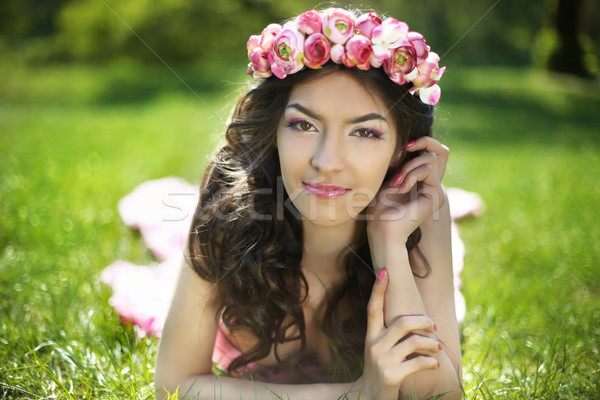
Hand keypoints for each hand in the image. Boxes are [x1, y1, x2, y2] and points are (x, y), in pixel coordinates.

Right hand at [355, 269, 440, 399]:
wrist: (367, 397)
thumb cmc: (380, 370)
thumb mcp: (380, 350)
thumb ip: (392, 335)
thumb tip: (418, 320)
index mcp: (370, 336)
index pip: (373, 307)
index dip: (379, 289)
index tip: (385, 271)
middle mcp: (374, 345)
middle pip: (402, 323)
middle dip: (423, 322)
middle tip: (433, 327)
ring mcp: (382, 361)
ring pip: (414, 342)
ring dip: (432, 344)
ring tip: (438, 348)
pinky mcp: (391, 376)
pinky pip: (418, 362)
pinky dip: (431, 362)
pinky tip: (436, 364)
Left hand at [367, 137, 448, 242]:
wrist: (382, 229)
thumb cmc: (380, 207)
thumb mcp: (390, 178)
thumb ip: (401, 164)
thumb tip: (408, 143)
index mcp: (423, 182)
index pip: (429, 152)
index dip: (418, 144)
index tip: (401, 150)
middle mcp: (433, 186)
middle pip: (432, 152)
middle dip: (411, 157)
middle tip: (396, 174)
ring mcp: (437, 191)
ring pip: (430, 159)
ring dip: (409, 167)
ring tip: (397, 182)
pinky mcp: (437, 196)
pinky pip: (427, 171)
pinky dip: (411, 175)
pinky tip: (401, 188)